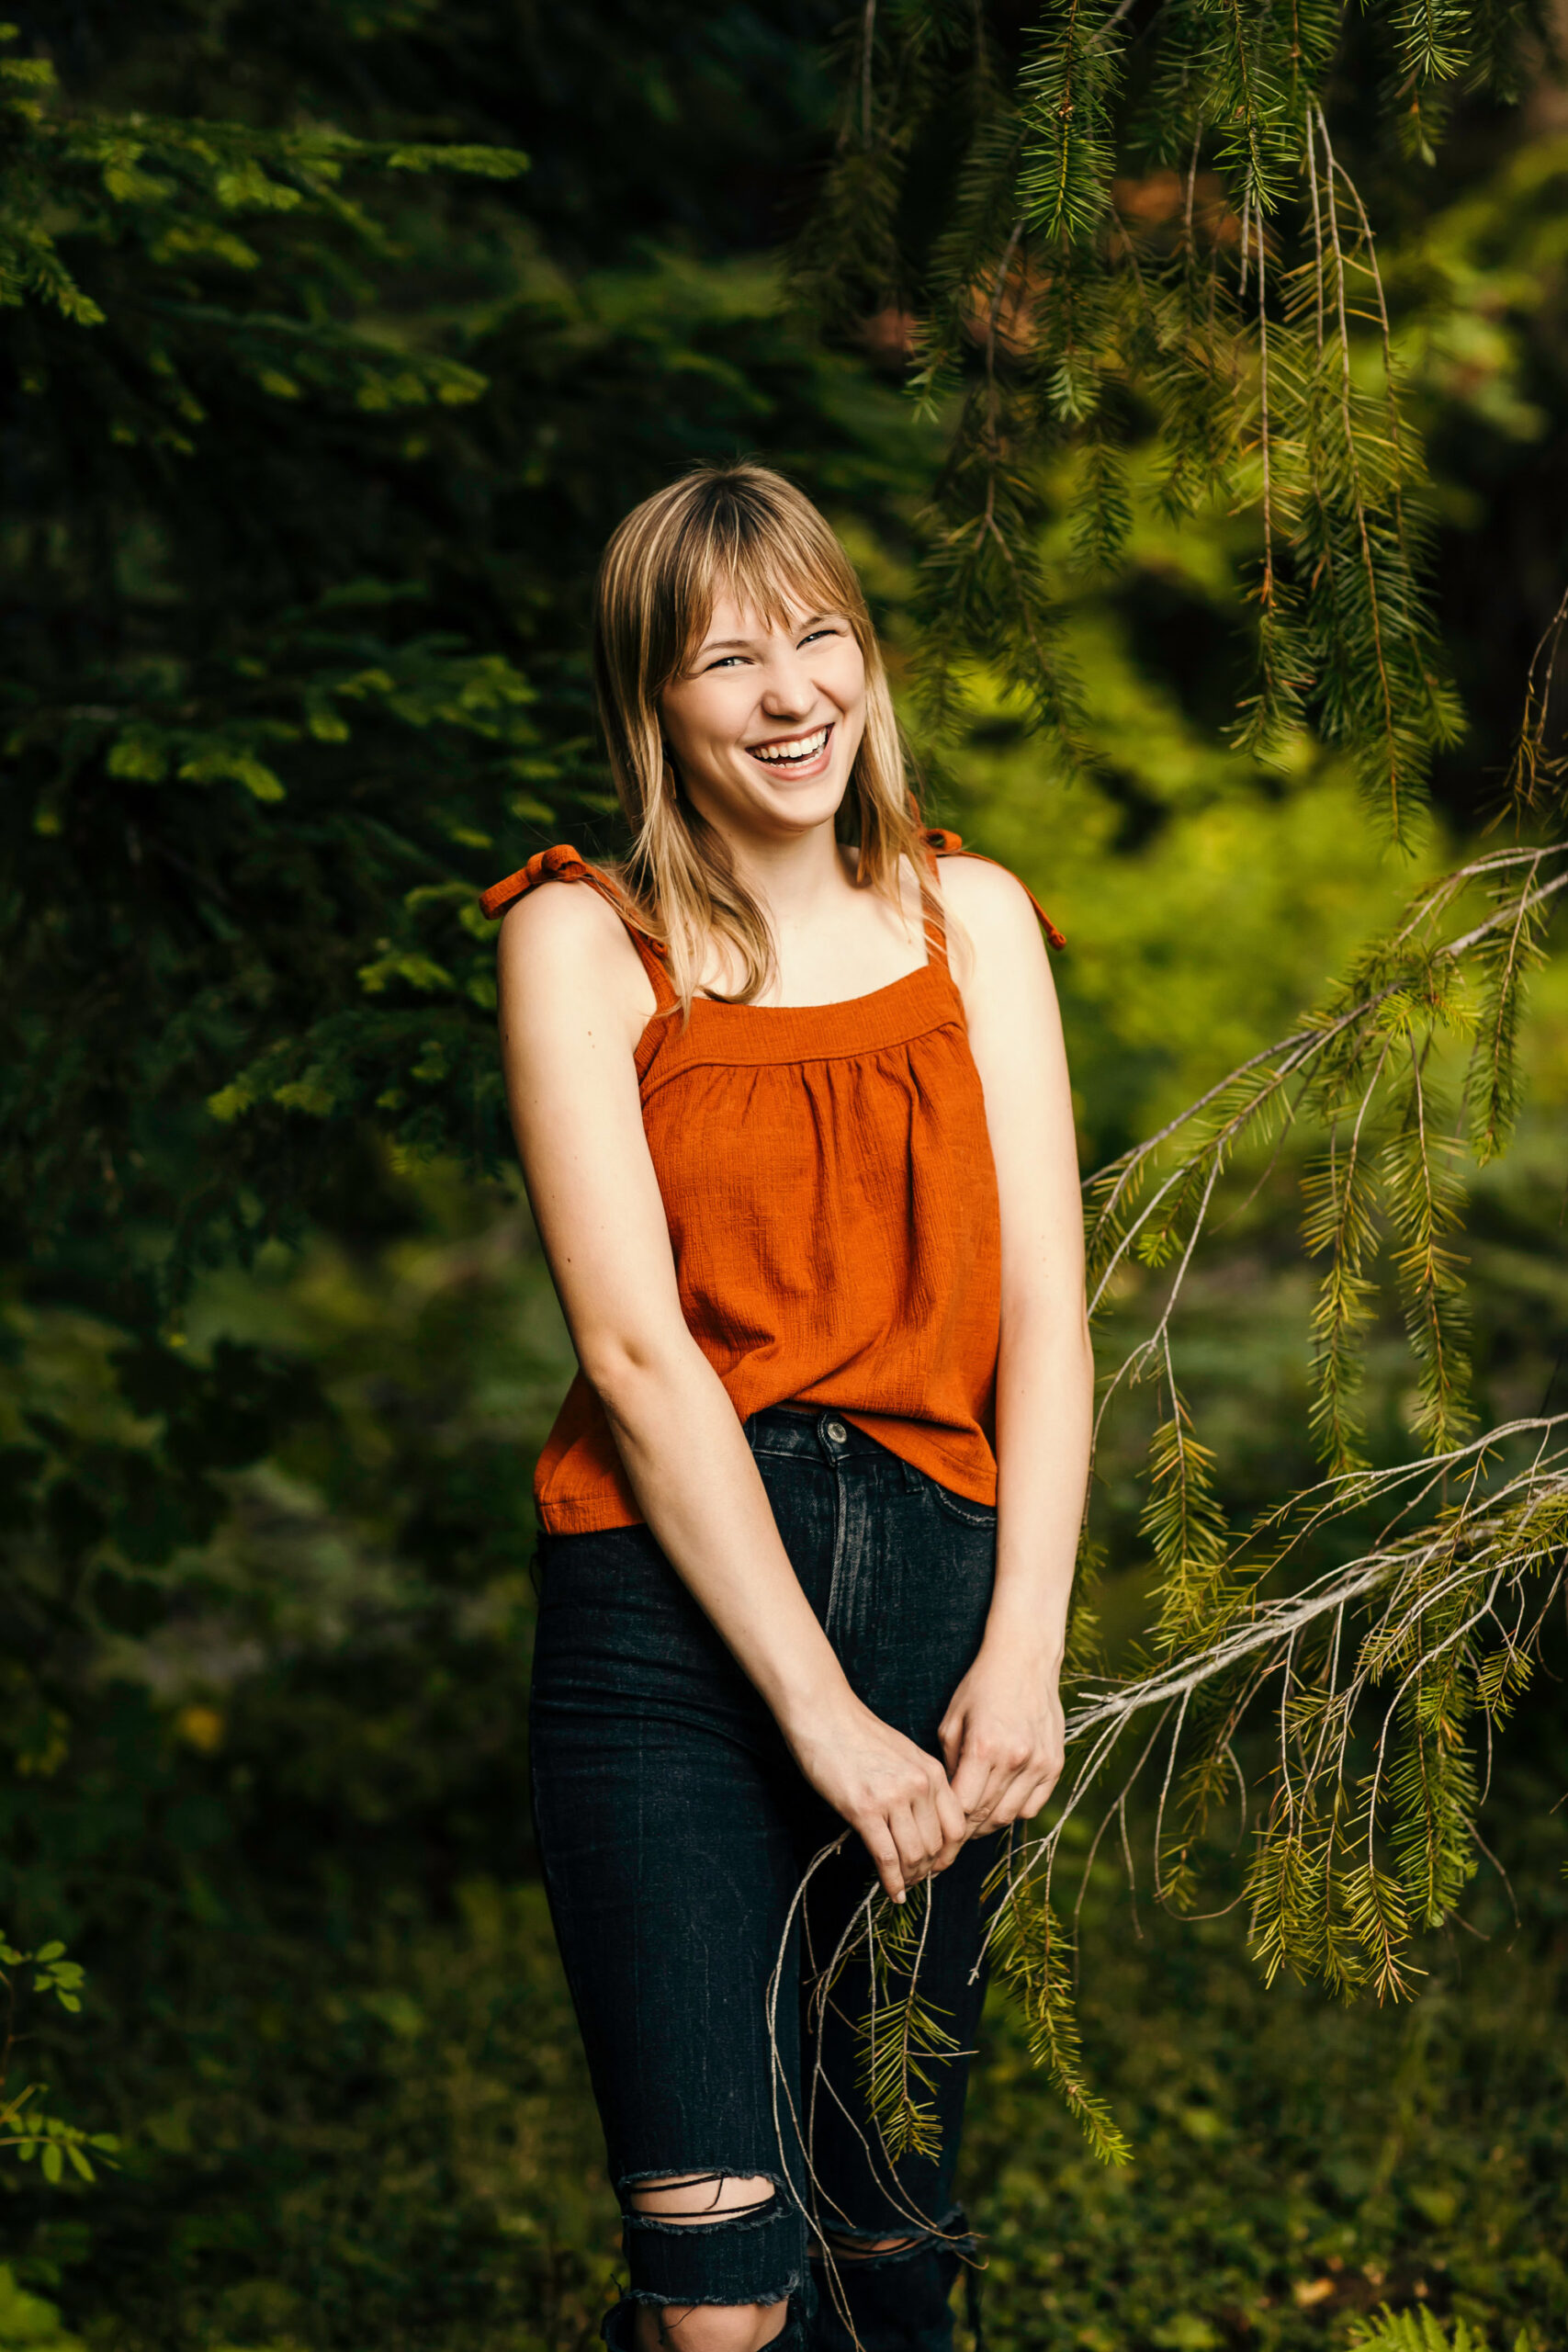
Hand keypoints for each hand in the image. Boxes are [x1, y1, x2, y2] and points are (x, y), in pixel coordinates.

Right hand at [784, 1694, 968, 1903]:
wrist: (824, 1716)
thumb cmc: (857, 1734)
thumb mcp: (903, 1754)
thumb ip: (918, 1784)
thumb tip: (922, 1824)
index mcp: (932, 1771)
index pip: (956, 1827)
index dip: (949, 1854)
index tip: (937, 1865)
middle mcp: (919, 1786)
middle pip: (936, 1846)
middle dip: (927, 1869)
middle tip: (916, 1880)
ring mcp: (893, 1798)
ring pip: (914, 1855)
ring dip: (910, 1878)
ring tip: (902, 1886)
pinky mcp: (864, 1810)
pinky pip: (886, 1857)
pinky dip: (891, 1881)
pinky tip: (890, 1891)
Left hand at [939, 1641, 1064, 1836]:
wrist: (1025, 1661)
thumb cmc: (981, 1687)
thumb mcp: (952, 1721)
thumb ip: (951, 1764)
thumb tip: (949, 1800)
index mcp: (984, 1747)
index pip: (965, 1806)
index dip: (949, 1823)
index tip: (937, 1831)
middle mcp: (1014, 1758)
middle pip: (987, 1815)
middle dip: (965, 1833)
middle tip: (950, 1843)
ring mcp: (1039, 1763)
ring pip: (1010, 1815)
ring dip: (988, 1826)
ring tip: (972, 1826)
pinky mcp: (1054, 1764)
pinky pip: (1034, 1806)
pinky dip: (1015, 1812)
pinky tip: (1000, 1806)